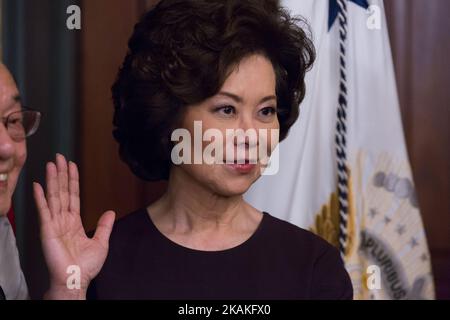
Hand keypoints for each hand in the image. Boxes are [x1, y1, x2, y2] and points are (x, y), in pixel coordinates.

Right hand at [33, 154, 114, 298]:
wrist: (76, 280)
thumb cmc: (85, 266)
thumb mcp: (101, 242)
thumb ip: (105, 226)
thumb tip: (111, 212)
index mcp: (74, 222)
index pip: (73, 196)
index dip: (72, 180)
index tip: (71, 166)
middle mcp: (63, 220)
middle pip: (62, 192)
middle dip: (61, 174)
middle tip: (59, 157)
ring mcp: (54, 224)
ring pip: (53, 197)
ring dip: (52, 180)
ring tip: (51, 164)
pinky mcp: (47, 231)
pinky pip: (44, 211)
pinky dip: (40, 198)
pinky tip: (37, 186)